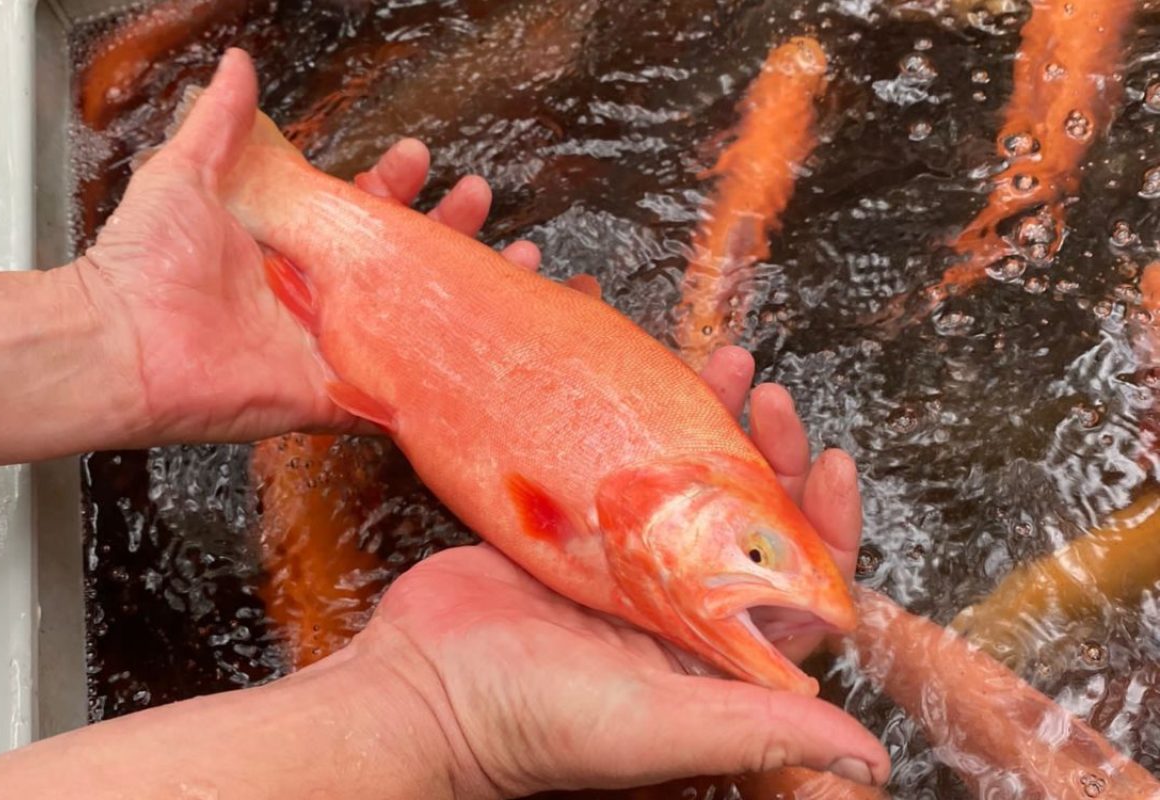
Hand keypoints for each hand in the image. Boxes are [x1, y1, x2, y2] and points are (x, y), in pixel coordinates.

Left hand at [70, 50, 541, 445]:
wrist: (117, 341)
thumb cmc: (140, 262)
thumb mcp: (185, 173)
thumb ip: (219, 122)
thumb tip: (236, 65)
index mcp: (291, 247)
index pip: (361, 212)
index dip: (394, 186)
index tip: (418, 159)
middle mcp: (317, 297)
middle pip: (401, 266)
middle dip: (447, 232)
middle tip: (479, 200)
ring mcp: (329, 347)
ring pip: (413, 325)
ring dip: (463, 299)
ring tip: (511, 267)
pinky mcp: (331, 394)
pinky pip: (395, 391)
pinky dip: (436, 376)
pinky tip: (482, 350)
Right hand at [321, 370, 884, 796]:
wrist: (422, 688)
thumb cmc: (536, 721)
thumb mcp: (659, 725)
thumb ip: (759, 729)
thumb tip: (869, 762)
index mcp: (714, 653)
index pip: (800, 586)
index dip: (827, 524)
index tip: (830, 462)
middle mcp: (677, 607)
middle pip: (747, 520)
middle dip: (770, 453)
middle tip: (766, 395)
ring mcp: (623, 565)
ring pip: (686, 483)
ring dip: (709, 424)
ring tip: (722, 362)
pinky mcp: (572, 533)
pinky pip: (620, 469)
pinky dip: (637, 423)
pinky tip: (643, 379)